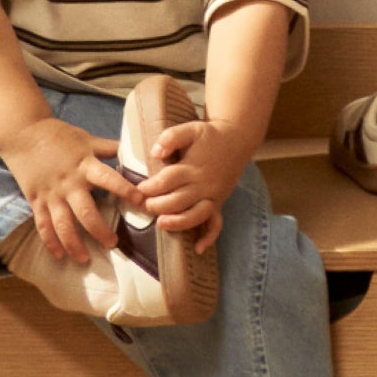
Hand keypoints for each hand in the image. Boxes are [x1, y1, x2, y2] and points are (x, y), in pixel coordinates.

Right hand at [0, 117, 138, 260]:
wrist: (23, 132)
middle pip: (86, 212)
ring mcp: (51, 194)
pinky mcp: (36, 200)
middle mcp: (69, 183)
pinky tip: (59, 255)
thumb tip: (136, 151)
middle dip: (100, 231)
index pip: (109, 179)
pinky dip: (51, 241)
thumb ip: (109, 148)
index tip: (142, 202)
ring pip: (63, 224)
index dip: (126, 190)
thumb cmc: (59, 134)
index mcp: (85, 165)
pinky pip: (43, 225)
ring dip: (74, 244)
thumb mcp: (86, 138)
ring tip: (85, 258)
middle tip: (113, 244)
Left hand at [134, 119, 257, 251]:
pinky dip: (209, 237)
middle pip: (177, 201)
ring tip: (161, 224)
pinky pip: (216, 224)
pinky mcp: (219, 203)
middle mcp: (203, 184)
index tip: (138, 189)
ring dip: (178, 223)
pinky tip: (198, 248)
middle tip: (143, 205)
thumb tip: (155, 153)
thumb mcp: (190, 128)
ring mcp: (212, 196)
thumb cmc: (209, 135)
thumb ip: (171, 138)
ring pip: (195, 215)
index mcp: (193, 167)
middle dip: (157, 206)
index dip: (149, 187)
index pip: (167, 181)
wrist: (237, 139)